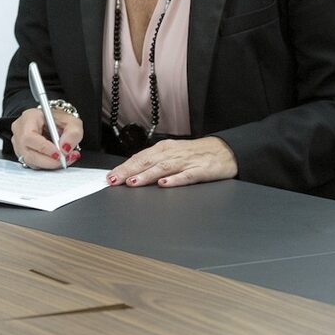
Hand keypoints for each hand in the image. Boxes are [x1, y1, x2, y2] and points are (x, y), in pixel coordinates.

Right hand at [10, 107, 83, 168]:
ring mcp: (18, 144)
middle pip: (28, 153)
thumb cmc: (59, 121)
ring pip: (31, 161)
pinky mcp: (22, 154)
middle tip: (66, 159)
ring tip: (65, 159)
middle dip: (50, 160)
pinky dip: (47, 165)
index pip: (30, 136)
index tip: (60, 153)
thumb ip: (73, 133)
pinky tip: (57, 160)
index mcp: (29, 117)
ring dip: (50, 164)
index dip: (45, 148)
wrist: (54, 124)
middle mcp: (19, 131)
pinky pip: (33, 164)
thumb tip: (65, 148)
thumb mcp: (72, 122)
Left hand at [105, 136, 236, 188]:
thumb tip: (132, 173)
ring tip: (133, 182)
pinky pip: (186, 176)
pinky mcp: (201, 170)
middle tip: (114, 180)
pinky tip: (164, 184)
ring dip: (146, 175)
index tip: (110, 176)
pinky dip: (174, 180)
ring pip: (163, 168)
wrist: (223, 150)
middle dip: (129, 171)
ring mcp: (186, 162)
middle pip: (147, 162)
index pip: (139, 158)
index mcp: (163, 149)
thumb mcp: (172, 155)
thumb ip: (154, 163)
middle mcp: (172, 154)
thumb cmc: (194, 154)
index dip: (124, 167)